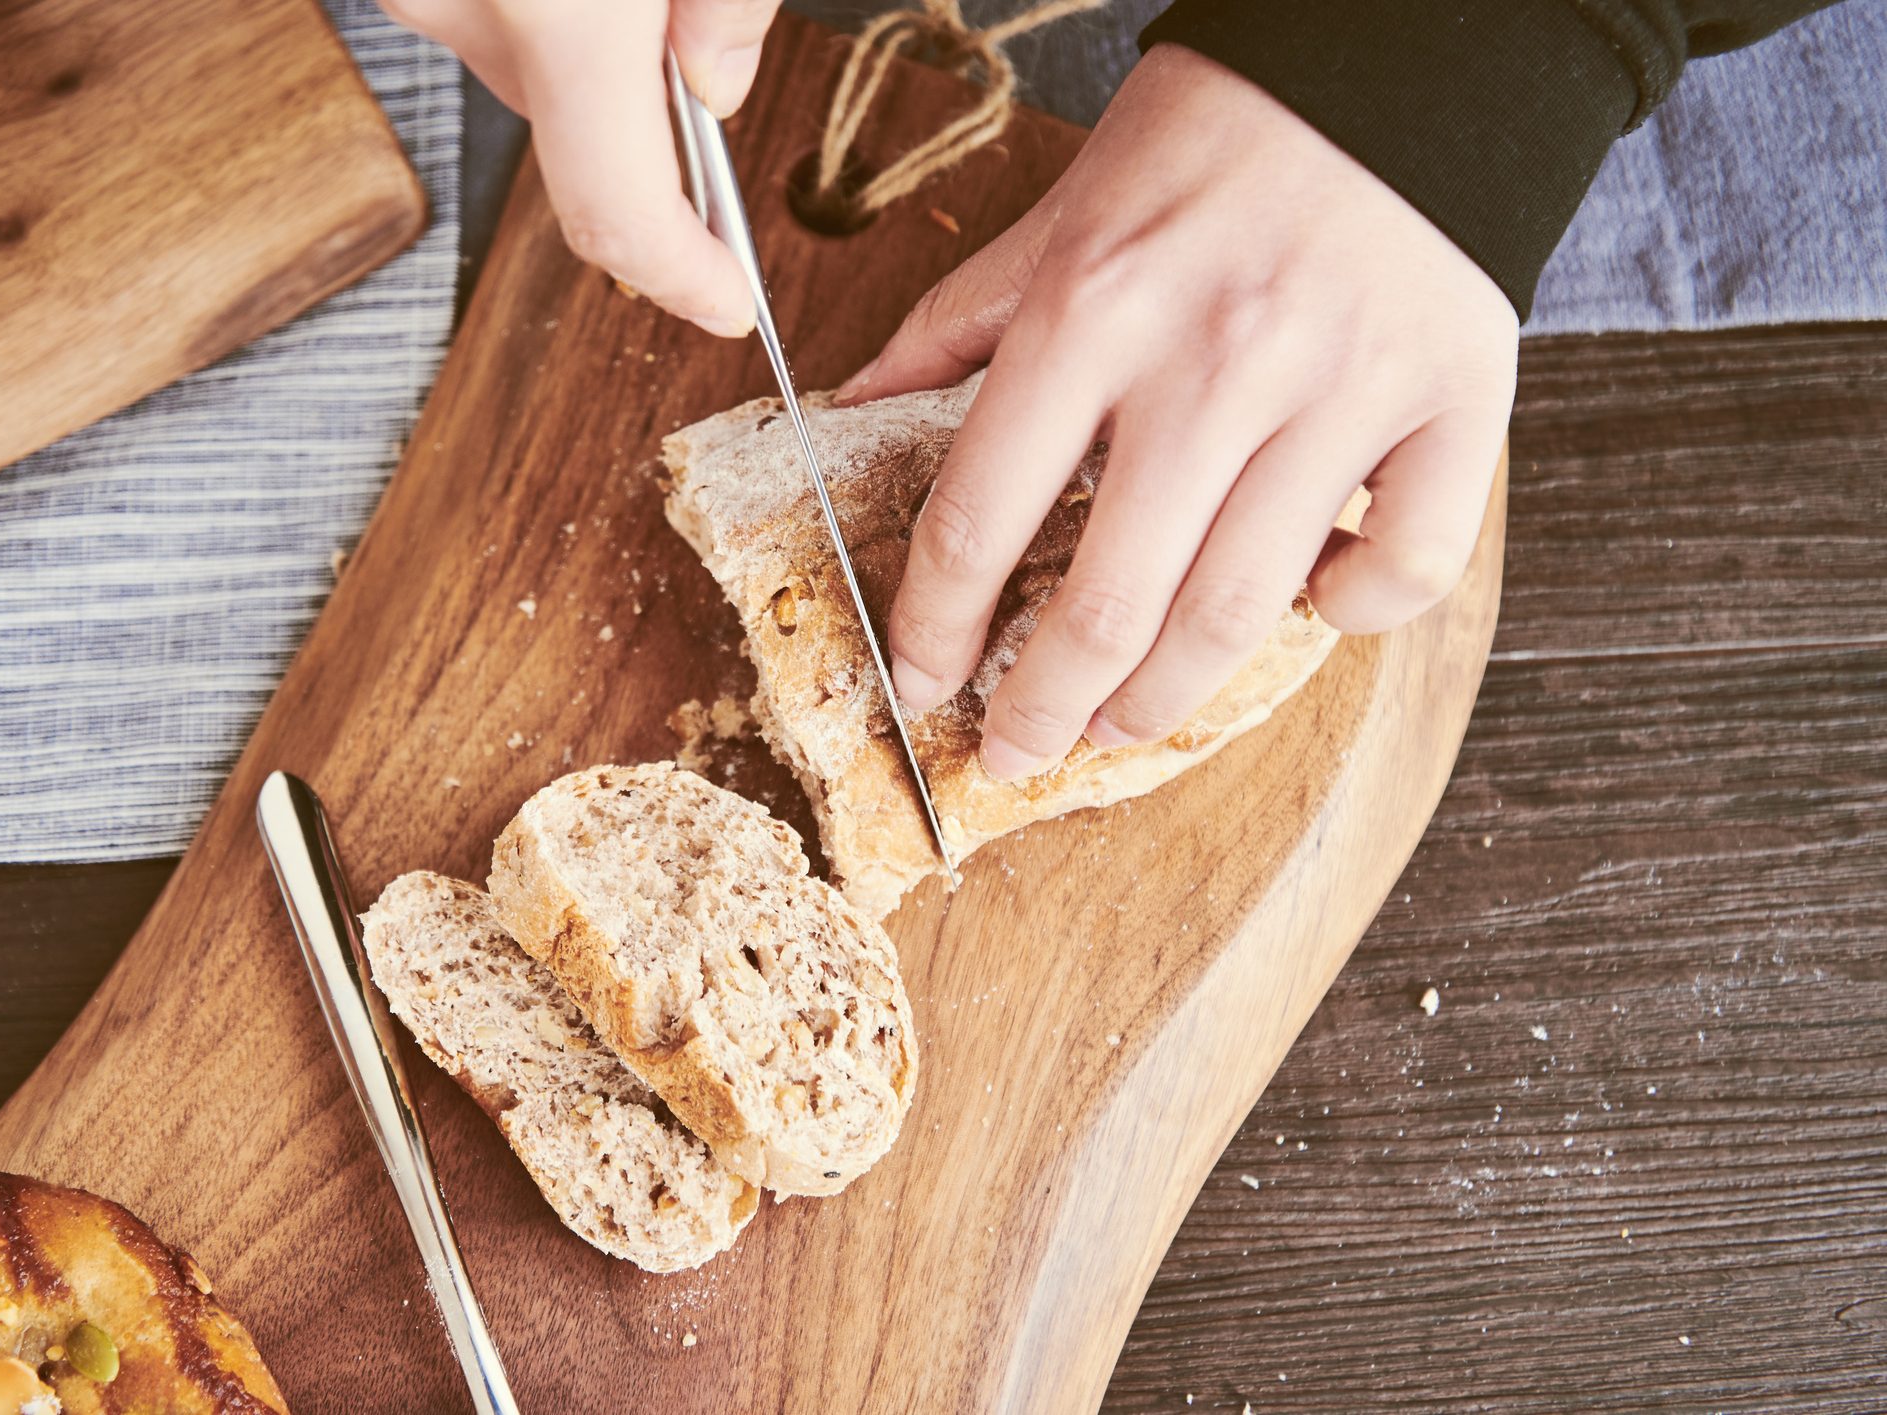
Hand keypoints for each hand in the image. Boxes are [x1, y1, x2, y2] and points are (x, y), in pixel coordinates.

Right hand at [378, 0, 777, 336]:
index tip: (727, 302)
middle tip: (694, 47)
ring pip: (521, 69)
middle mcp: (455, 3)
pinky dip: (530, 1)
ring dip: (582, 45)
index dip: (681, 277)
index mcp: (550, 5)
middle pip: (569, 138)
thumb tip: (719, 87)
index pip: (618, 214)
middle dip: (644, 116)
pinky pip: (479, 13)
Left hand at [840, 46, 1517, 780]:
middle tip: (1015, 750)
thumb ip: (958, 319)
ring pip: (1242, 610)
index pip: (979, 515)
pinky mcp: (1454, 398)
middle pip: (1107, 600)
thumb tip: (854, 406)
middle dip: (1041, 708)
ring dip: (1165, 699)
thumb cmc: (1215, 133)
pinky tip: (1308, 610)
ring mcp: (1340, 388)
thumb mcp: (1062, 209)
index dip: (936, 626)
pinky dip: (1351, 616)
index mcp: (1092, 307)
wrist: (1397, 54)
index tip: (923, 680)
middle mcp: (1213, 359)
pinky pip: (1402, 565)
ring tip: (1119, 724)